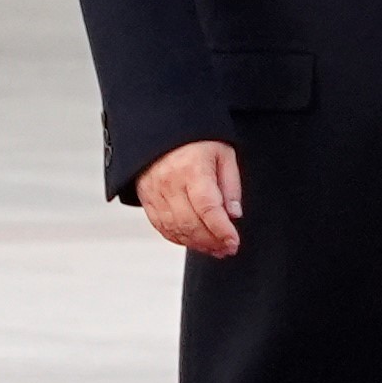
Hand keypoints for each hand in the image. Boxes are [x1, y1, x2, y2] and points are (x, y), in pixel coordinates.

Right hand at [140, 139, 243, 260]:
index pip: (207, 207)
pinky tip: (196, 243)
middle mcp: (170, 184)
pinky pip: (162, 227)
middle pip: (190, 223)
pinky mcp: (147, 201)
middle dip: (212, 241)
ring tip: (216, 249)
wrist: (161, 133)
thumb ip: (231, 185)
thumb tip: (234, 215)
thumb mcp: (224, 154)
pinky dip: (180, 239)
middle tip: (228, 249)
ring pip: (175, 229)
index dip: (221, 229)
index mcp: (192, 169)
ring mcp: (155, 194)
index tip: (234, 242)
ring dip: (197, 244)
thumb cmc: (198, 143)